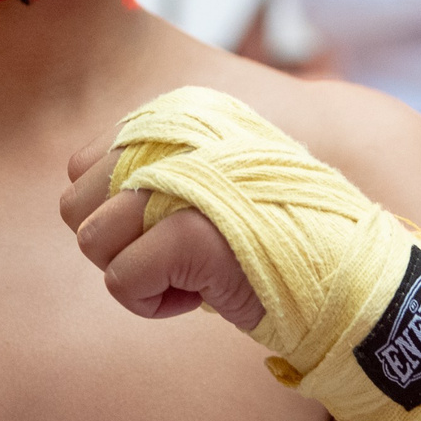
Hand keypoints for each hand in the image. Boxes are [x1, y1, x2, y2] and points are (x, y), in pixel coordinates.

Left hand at [59, 131, 263, 331]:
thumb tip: (78, 199)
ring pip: (91, 242)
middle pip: (75, 205)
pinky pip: (120, 280)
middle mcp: (174, 137)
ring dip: (137, 274)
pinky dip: (153, 303)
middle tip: (175, 256)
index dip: (116, 214)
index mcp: (177, 117)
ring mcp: (181, 183)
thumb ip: (148, 173)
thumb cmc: (271, 236)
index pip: (83, 167)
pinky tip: (200, 295)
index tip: (168, 230)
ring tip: (192, 271)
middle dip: (117, 245)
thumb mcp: (208, 182)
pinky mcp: (188, 233)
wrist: (344, 278)